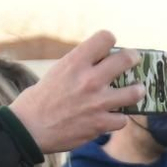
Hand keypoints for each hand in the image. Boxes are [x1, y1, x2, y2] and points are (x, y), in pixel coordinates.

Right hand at [8, 31, 142, 153]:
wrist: (29, 128)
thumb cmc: (40, 99)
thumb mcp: (58, 72)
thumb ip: (80, 66)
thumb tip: (101, 61)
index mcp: (75, 62)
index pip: (105, 38)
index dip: (109, 40)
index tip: (110, 46)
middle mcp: (90, 79)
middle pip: (126, 59)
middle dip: (133, 59)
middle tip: (133, 61)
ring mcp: (98, 102)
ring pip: (135, 92)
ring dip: (137, 91)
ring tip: (136, 90)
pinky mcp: (101, 123)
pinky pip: (123, 119)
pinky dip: (119, 118)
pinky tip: (113, 116)